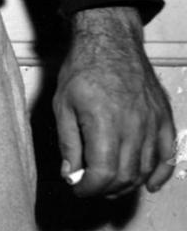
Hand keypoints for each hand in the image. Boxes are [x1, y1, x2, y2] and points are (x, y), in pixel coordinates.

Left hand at [53, 6, 177, 196]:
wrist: (110, 41)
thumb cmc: (83, 67)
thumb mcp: (62, 103)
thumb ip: (67, 142)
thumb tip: (70, 173)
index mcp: (105, 122)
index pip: (103, 172)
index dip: (89, 187)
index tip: (78, 188)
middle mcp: (134, 126)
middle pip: (126, 175)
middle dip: (106, 189)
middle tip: (91, 186)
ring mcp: (152, 123)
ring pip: (145, 168)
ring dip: (128, 183)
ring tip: (110, 184)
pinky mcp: (163, 118)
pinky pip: (167, 154)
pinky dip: (160, 173)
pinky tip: (150, 184)